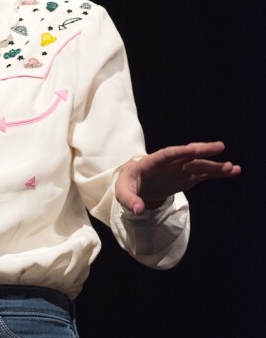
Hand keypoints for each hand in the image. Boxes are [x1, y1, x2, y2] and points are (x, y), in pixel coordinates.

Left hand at [115, 141, 240, 214]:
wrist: (134, 183)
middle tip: (220, 147)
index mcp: (150, 163)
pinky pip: (202, 174)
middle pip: (186, 155)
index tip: (191, 149)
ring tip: (233, 167)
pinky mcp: (184, 178)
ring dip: (214, 165)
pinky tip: (232, 171)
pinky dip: (215, 173)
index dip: (177, 152)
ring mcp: (177, 170)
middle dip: (202, 150)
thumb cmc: (127, 185)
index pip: (164, 155)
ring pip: (197, 164)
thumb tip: (139, 210)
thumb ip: (130, 200)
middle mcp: (167, 164)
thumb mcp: (122, 192)